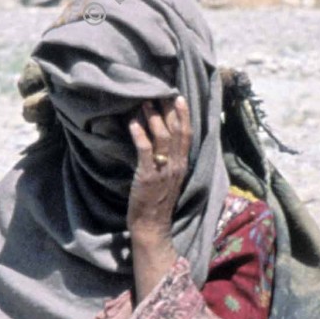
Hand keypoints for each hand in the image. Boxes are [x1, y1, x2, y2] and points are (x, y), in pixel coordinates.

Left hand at [126, 97, 190, 241]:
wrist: (152, 225)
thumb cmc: (156, 201)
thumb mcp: (169, 178)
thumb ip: (168, 159)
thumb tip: (160, 137)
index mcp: (182, 165)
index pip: (187, 135)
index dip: (183, 114)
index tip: (178, 97)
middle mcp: (176, 166)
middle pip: (176, 131)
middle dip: (168, 110)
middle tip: (158, 93)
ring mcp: (163, 171)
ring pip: (163, 138)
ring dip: (153, 118)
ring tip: (143, 103)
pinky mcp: (147, 177)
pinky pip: (145, 152)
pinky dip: (140, 136)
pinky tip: (133, 123)